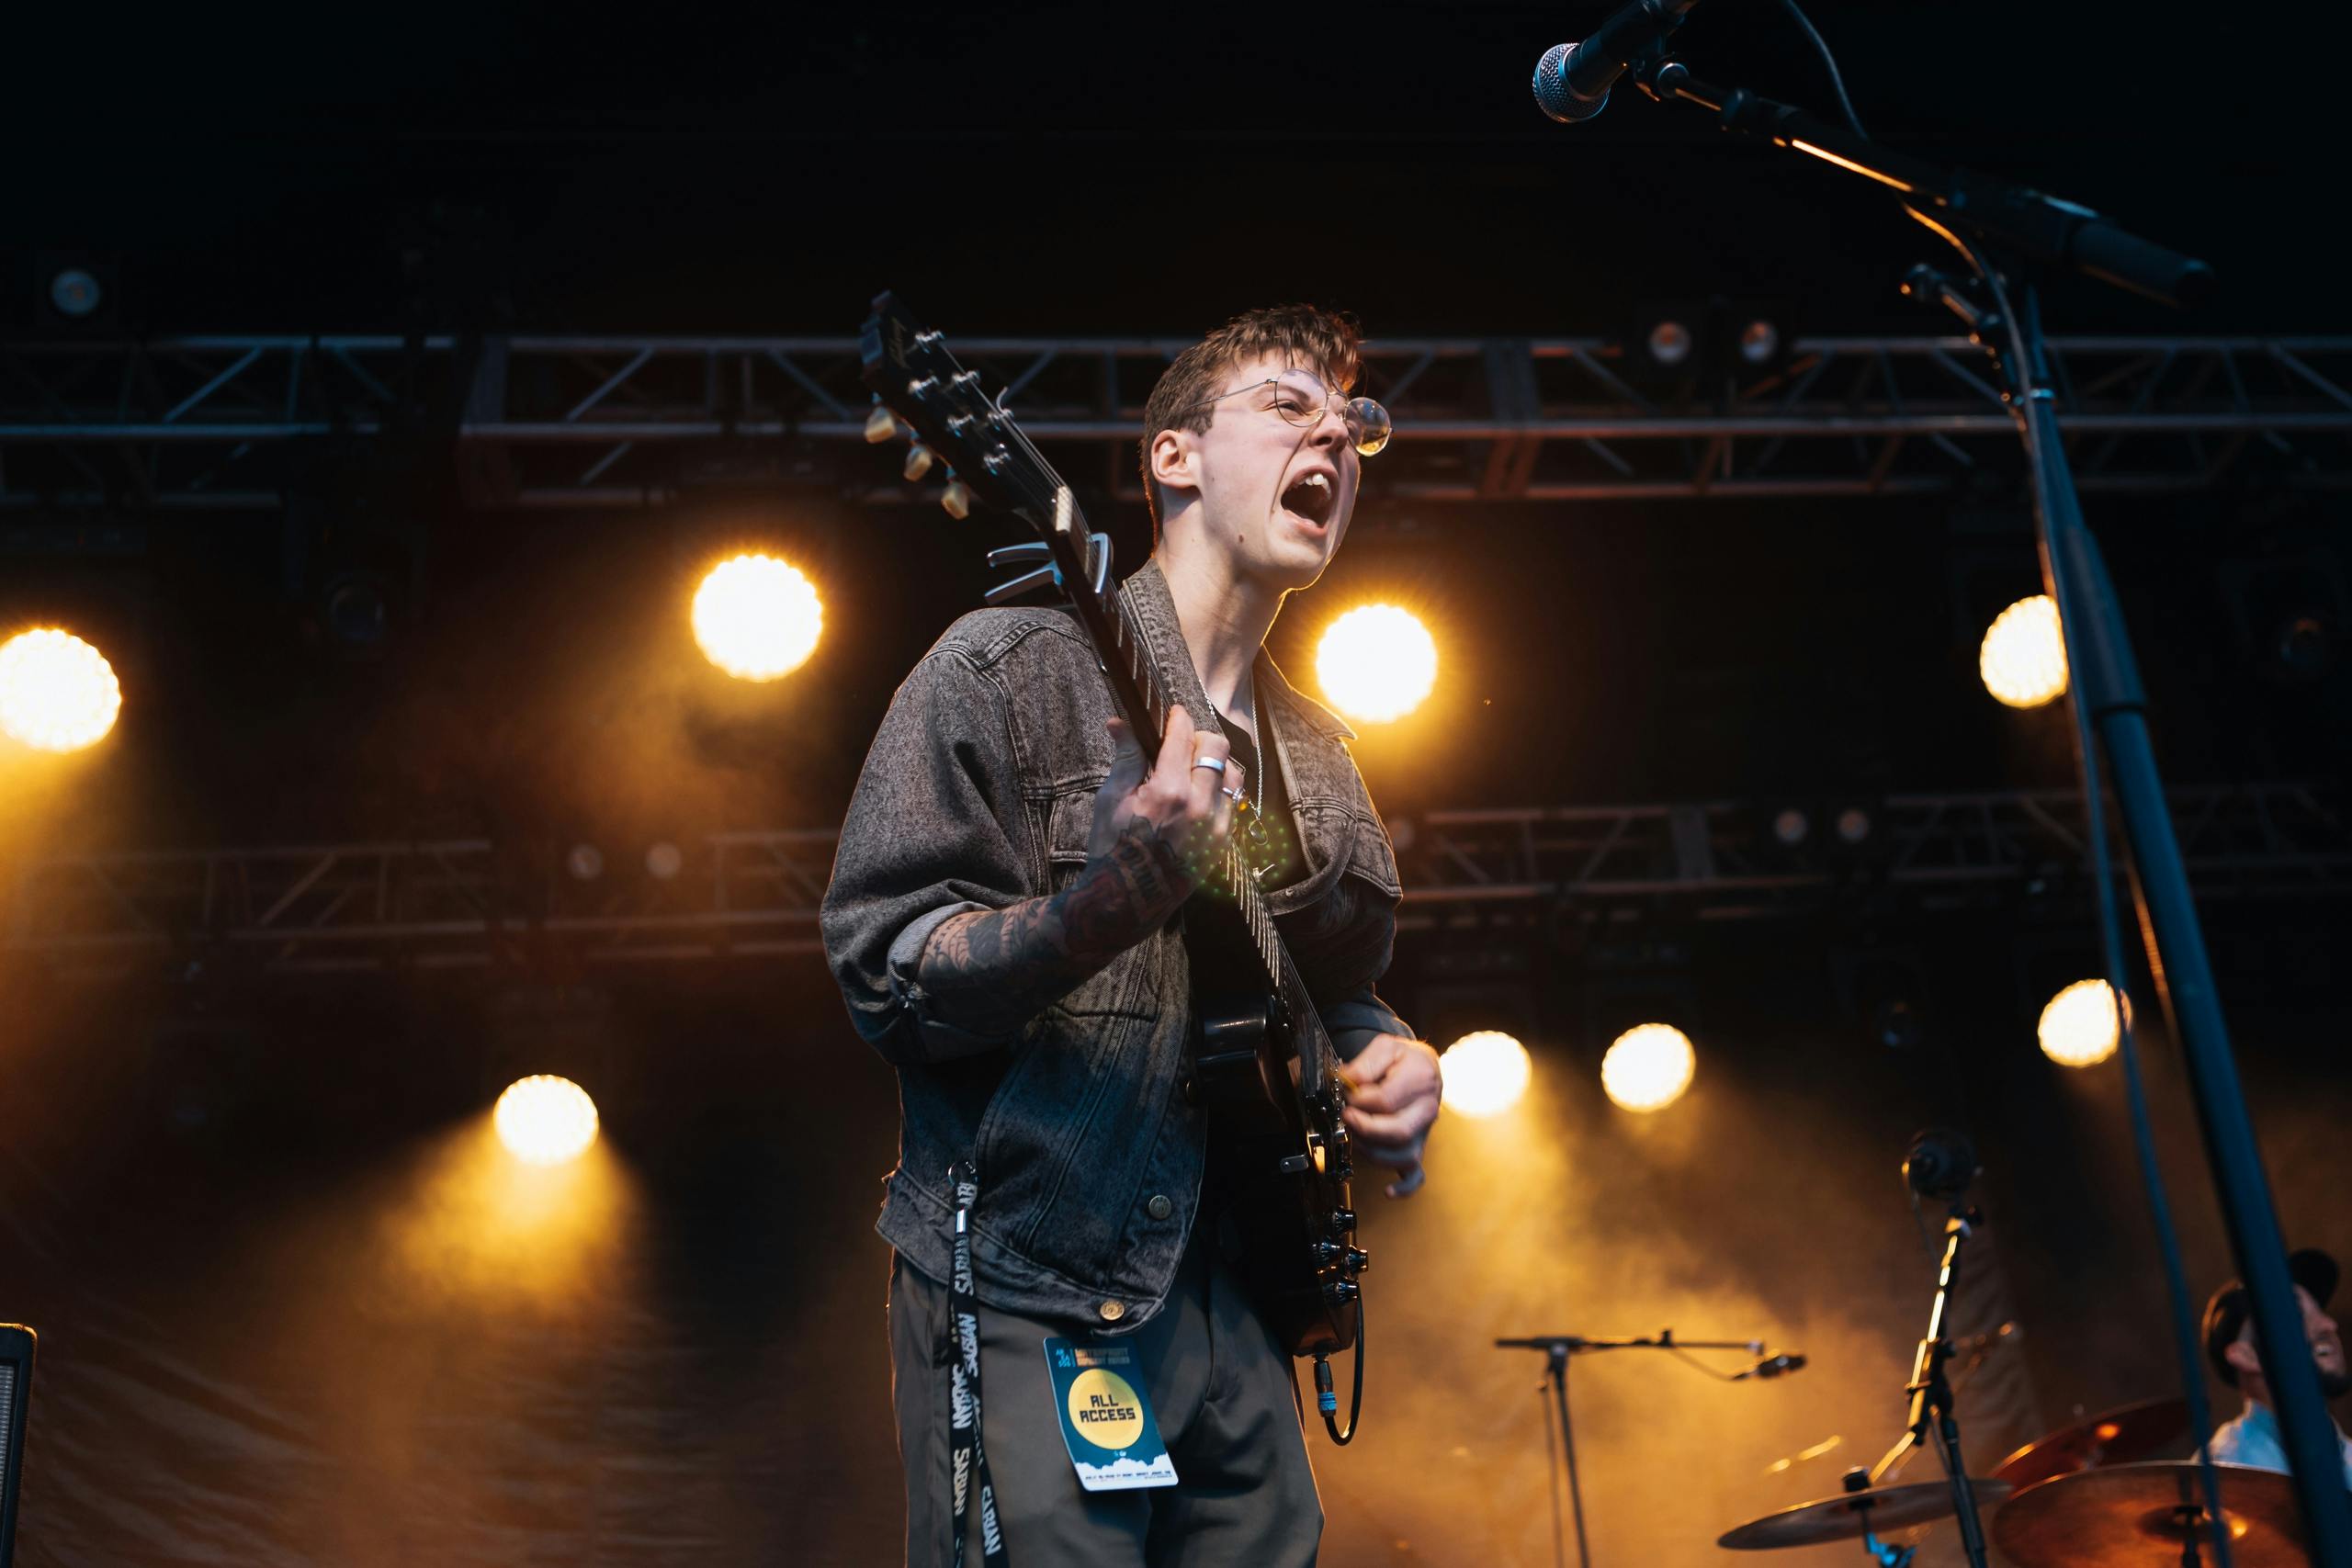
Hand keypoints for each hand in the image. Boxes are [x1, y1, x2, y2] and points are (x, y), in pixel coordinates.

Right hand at [1087, 705, 1243, 875]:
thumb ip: (1125, 757)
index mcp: (1168, 791)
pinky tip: (1197, 797)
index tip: (1172, 714)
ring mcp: (1216, 827)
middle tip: (1179, 745)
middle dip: (1198, 737)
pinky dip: (1219, 791)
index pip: (1184, 736)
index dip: (1178, 718)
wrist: (1126, 901)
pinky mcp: (1223, 843)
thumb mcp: (1110, 799)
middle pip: (1218, 747)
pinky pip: (1233, 803)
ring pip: (1234, 773)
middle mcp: (1199, 806)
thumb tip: (1120, 722)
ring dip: (1216, 764)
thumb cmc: (1112, 848)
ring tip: (1191, 772)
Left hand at [1341, 1032, 1441, 1196]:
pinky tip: (1388, 1190)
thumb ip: (1364, 1064)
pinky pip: (1416, 1175)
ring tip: (1357, 1136)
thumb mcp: (1384, 1048)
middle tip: (1348, 1116)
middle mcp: (1428, 1108)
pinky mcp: (1418, 1146)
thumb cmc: (1403, 1059)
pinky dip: (1403, 1187)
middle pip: (1398, 1131)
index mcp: (1422, 1078)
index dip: (1360, 1101)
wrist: (1422, 1067)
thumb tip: (1346, 1081)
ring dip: (1373, 1151)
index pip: (1386, 1100)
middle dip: (1365, 1127)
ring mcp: (1424, 1131)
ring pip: (1404, 1156)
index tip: (1348, 1095)